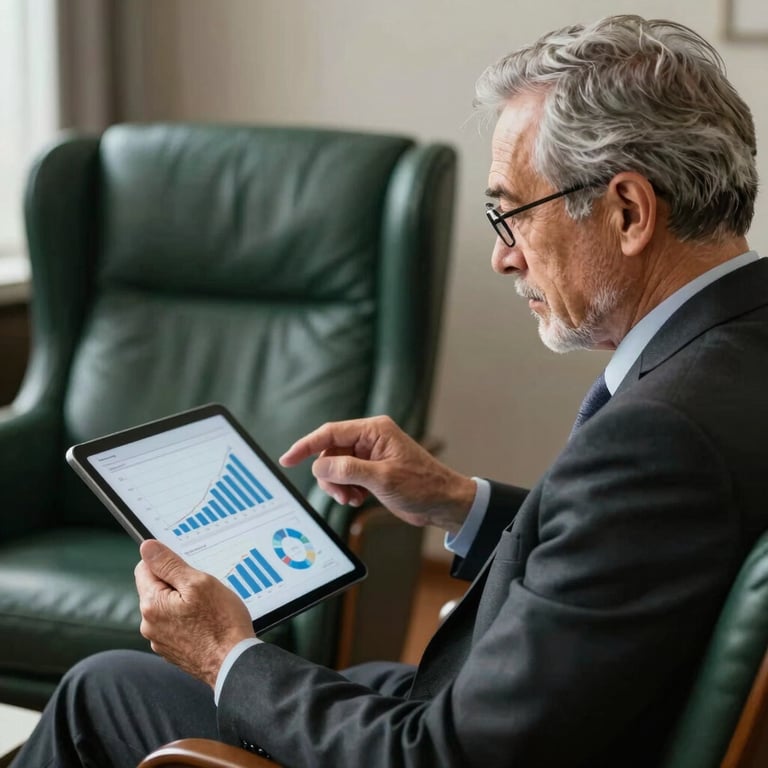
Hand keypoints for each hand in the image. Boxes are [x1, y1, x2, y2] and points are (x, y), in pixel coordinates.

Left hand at [134, 540, 254, 688]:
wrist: (233, 663)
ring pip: (167, 607)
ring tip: (208, 608)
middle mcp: (149, 624)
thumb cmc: (221, 623)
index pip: (145, 568)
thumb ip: (169, 564)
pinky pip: (175, 624)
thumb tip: (147, 547)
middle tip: (203, 589)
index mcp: (152, 604)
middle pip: (156, 588)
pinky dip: (188, 619)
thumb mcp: (198, 583)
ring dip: (183, 602)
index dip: (167, 562)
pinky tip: (207, 623)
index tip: (187, 568)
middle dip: (177, 583)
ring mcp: (160, 640)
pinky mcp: (172, 650)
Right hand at [279, 415, 475, 533]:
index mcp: (374, 431)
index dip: (306, 446)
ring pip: (336, 467)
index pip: (330, 432)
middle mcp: (370, 439)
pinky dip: (346, 490)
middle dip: (329, 475)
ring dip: (338, 485)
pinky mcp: (372, 470)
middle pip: (330, 452)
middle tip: (340, 494)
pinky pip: (346, 477)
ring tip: (352, 499)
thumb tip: (319, 467)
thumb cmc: (422, 485)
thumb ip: (348, 470)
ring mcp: (371, 455)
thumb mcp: (382, 478)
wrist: (444, 502)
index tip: (288, 459)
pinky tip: (358, 499)